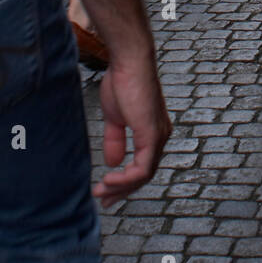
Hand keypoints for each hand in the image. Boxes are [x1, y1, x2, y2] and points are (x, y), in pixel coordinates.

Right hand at [93, 51, 171, 207]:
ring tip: (101, 191)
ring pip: (144, 175)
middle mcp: (160, 136)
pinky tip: (109, 178)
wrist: (129, 62)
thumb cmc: (123, 82)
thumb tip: (113, 162)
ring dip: (121, 187)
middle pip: (144, 175)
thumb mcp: (115, 117)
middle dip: (122, 190)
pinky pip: (143, 167)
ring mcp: (158, 136)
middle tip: (103, 200)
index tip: (104, 190)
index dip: (124, 182)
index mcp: (152, 132)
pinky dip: (126, 178)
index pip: (142, 166)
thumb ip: (116, 140)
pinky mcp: (152, 134)